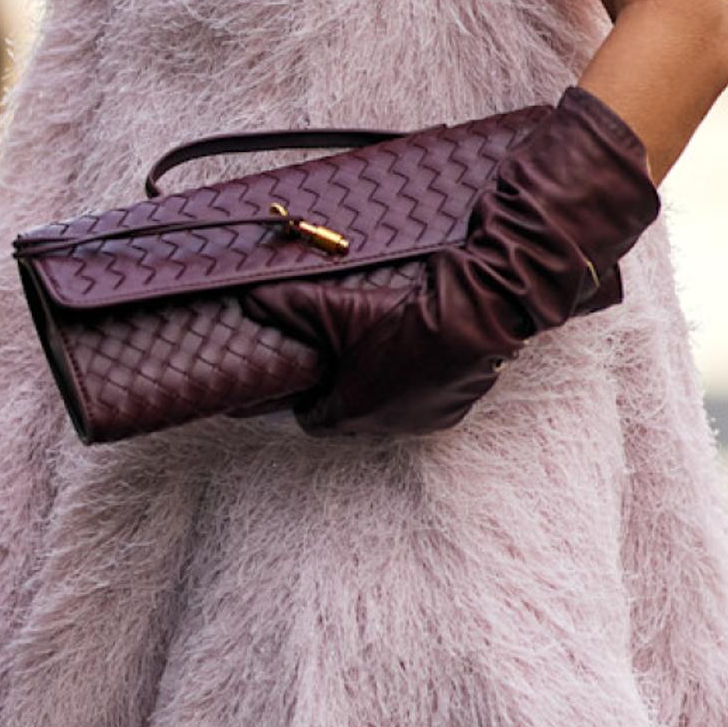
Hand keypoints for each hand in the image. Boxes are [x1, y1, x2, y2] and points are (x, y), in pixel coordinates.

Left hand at [240, 263, 516, 437]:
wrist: (475, 319)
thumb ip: (290, 304)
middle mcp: (386, 427)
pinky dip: (413, 387)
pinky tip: (412, 358)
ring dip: (379, 391)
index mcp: (352, 413)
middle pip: (350, 416)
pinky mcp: (453, 410)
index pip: (312, 420)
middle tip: (339, 361)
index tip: (304, 377)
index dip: (304, 397)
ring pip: (388, 412)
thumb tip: (252, 299)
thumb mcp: (337, 307)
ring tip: (376, 356)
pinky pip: (423, 404)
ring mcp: (422, 421)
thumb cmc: (402, 322)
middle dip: (342, 392)